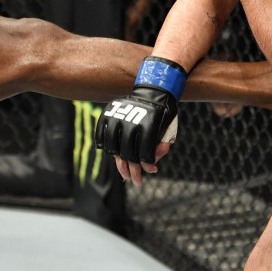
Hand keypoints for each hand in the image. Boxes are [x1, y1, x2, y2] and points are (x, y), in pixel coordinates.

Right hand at [94, 56, 186, 185]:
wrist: (153, 89)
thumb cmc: (163, 112)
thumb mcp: (169, 128)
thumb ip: (162, 146)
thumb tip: (153, 165)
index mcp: (148, 123)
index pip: (144, 151)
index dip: (147, 164)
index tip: (151, 170)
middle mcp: (131, 120)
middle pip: (128, 153)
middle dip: (133, 170)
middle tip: (136, 181)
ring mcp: (117, 117)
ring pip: (113, 147)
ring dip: (119, 163)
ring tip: (124, 173)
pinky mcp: (108, 113)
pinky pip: (101, 133)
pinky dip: (104, 145)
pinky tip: (111, 154)